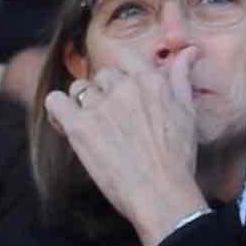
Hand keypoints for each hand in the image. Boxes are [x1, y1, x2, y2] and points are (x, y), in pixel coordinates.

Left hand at [44, 53, 206, 236]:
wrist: (161, 194)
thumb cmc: (177, 158)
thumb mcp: (187, 112)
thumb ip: (181, 77)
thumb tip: (189, 51)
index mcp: (150, 81)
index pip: (124, 57)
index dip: (120, 75)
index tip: (121, 92)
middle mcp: (124, 88)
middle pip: (102, 76)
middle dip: (105, 95)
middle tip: (112, 123)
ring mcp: (100, 106)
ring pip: (79, 89)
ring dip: (82, 104)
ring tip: (92, 128)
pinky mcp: (79, 127)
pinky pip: (56, 102)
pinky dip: (57, 109)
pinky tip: (66, 123)